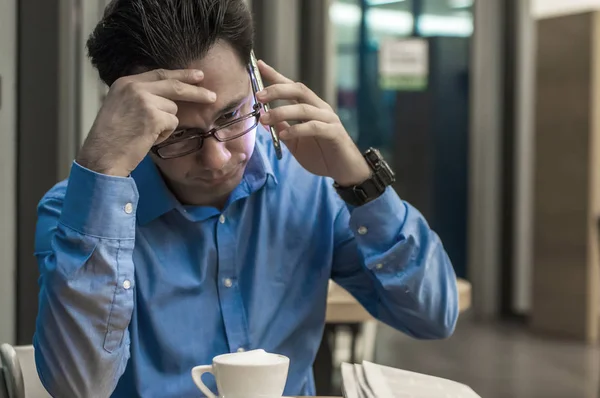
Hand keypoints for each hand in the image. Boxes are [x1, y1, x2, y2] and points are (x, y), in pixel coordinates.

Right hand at [77, 69, 216, 176]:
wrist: (102, 156)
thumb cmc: (112, 138)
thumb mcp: (121, 107)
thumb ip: (140, 97)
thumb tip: (169, 97)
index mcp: (125, 83)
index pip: (159, 74)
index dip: (181, 74)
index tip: (197, 75)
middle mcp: (134, 87)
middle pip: (174, 85)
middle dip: (196, 91)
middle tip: (212, 95)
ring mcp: (143, 100)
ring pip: (173, 110)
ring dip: (166, 124)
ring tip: (146, 134)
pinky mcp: (152, 116)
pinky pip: (172, 124)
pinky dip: (165, 134)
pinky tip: (148, 139)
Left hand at [256, 61, 369, 186]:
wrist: (345, 171)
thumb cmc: (321, 155)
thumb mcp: (296, 143)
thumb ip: (283, 129)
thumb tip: (265, 118)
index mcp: (311, 108)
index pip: (292, 87)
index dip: (276, 76)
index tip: (260, 65)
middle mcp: (320, 109)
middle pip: (299, 90)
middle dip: (277, 90)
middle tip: (259, 96)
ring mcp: (329, 120)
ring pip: (304, 108)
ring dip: (281, 112)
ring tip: (264, 119)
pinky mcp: (334, 133)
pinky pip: (314, 127)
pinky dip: (297, 129)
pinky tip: (284, 135)